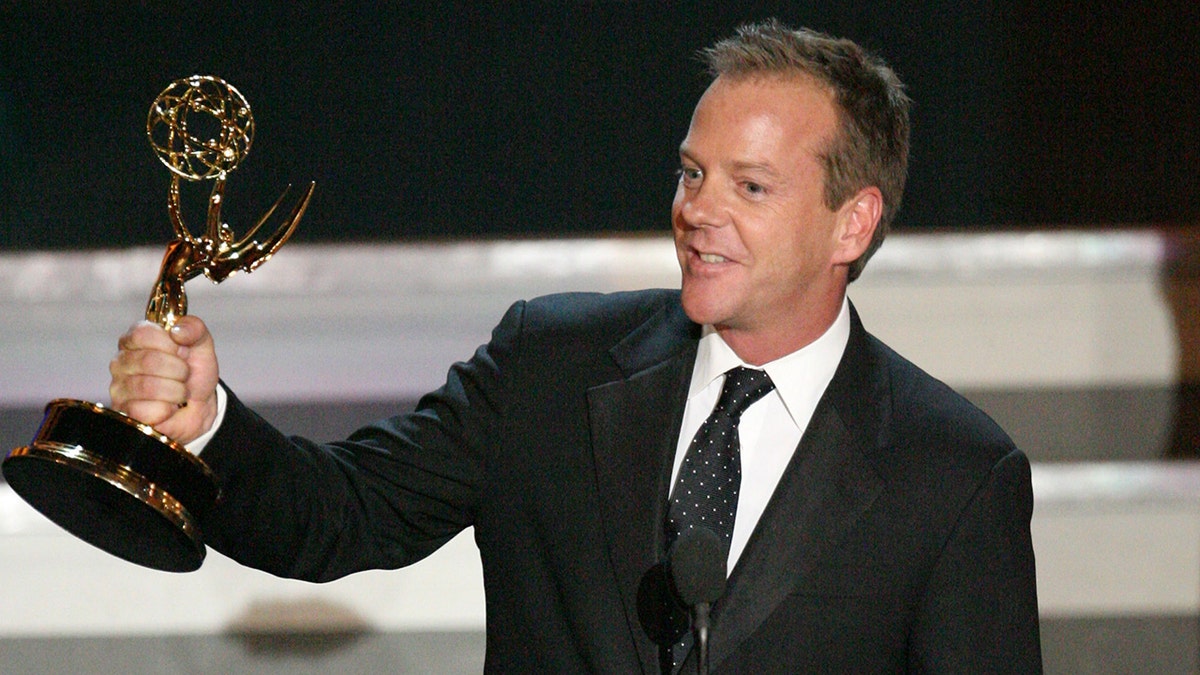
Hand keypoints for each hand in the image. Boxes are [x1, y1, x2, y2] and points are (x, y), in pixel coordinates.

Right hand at [109, 315, 219, 444]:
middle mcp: (121, 361)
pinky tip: (168, 407)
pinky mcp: (123, 412)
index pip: (142, 334)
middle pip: (148, 361)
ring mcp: (119, 387)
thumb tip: (177, 330)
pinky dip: (167, 410)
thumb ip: (194, 329)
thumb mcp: (201, 345)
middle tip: (185, 375)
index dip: (170, 344)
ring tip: (179, 391)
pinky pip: (147, 410)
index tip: (182, 352)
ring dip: (176, 391)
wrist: (200, 406)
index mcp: (136, 339)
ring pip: (149, 387)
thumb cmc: (194, 373)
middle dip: (179, 370)